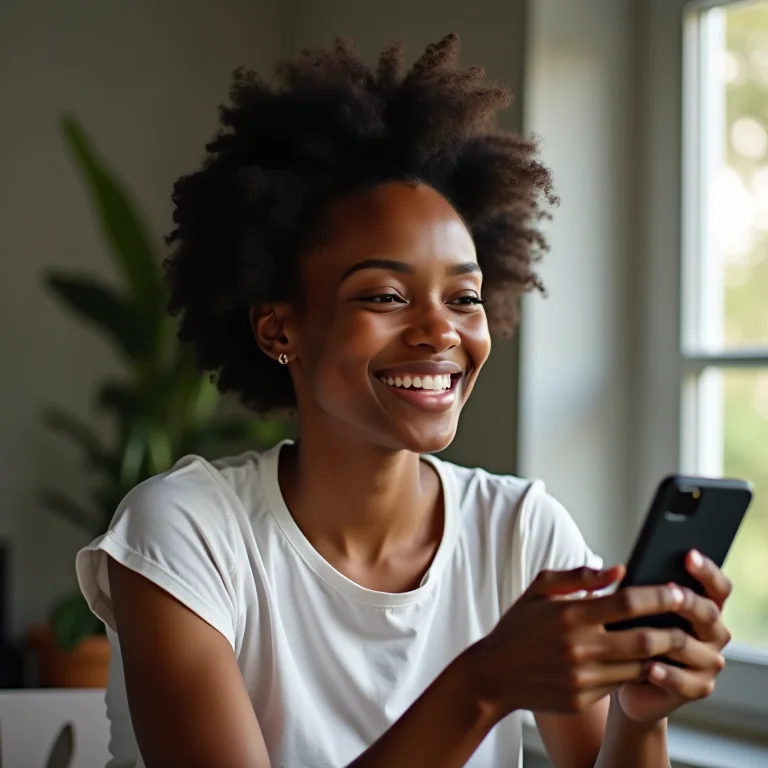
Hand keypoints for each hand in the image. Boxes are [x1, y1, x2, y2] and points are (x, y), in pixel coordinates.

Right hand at [469, 565, 702, 716]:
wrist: (494, 675)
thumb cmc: (517, 627)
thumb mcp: (539, 590)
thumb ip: (579, 576)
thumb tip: (619, 570)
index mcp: (569, 615)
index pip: (626, 603)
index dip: (657, 597)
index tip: (676, 591)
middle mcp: (579, 647)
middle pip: (644, 639)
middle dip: (672, 629)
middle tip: (688, 620)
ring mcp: (583, 676)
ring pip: (639, 666)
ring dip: (662, 655)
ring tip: (674, 640)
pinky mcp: (583, 698)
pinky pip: (622, 684)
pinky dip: (639, 672)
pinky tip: (646, 661)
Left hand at [617, 550, 732, 722]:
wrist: (623, 673)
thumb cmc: (628, 631)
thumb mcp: (631, 606)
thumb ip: (635, 589)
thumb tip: (619, 570)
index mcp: (702, 606)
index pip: (717, 586)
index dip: (706, 571)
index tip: (689, 555)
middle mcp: (712, 632)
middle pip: (710, 613)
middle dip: (688, 601)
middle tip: (670, 591)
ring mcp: (708, 661)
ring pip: (697, 648)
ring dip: (674, 639)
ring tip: (653, 632)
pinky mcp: (697, 687)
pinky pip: (687, 682)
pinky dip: (668, 674)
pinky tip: (650, 667)